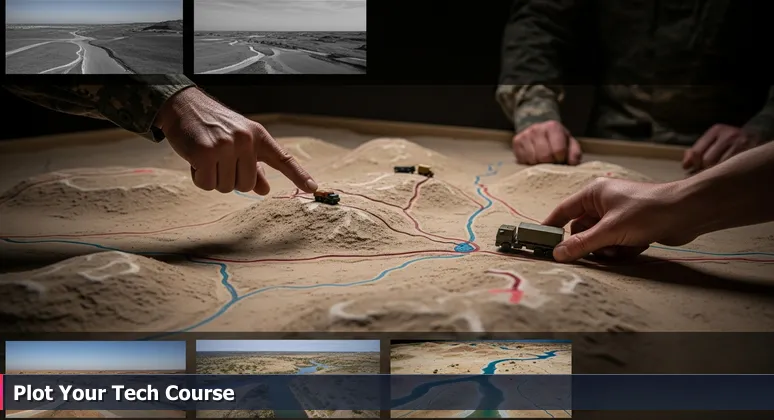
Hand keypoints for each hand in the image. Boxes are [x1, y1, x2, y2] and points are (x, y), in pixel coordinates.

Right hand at [154, 87, 316, 193]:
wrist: (183, 106)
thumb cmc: (213, 126)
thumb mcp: (238, 141)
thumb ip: (253, 166)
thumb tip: (264, 190)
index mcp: (258, 136)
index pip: (283, 159)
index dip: (298, 175)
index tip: (313, 188)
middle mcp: (246, 140)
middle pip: (246, 185)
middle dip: (230, 179)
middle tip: (218, 161)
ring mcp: (226, 147)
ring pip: (226, 187)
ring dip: (213, 178)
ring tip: (206, 157)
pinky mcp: (205, 154)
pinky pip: (207, 184)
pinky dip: (199, 178)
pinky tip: (196, 161)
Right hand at [512, 120, 581, 165]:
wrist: (540, 131)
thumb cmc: (557, 141)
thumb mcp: (569, 144)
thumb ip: (574, 153)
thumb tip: (572, 164)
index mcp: (553, 126)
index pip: (558, 150)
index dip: (561, 160)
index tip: (561, 160)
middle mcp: (537, 128)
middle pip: (544, 156)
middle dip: (550, 164)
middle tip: (552, 163)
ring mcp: (525, 135)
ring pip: (532, 160)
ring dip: (539, 165)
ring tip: (543, 161)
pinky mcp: (516, 142)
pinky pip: (522, 160)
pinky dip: (529, 164)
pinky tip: (534, 159)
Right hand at [542, 178, 698, 261]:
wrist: (687, 213)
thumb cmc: (647, 211)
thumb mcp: (610, 230)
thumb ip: (582, 244)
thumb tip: (557, 254)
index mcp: (593, 193)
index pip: (563, 211)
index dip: (551, 226)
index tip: (540, 242)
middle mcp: (603, 202)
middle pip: (581, 229)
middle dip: (589, 244)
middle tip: (594, 253)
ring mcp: (618, 215)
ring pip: (599, 239)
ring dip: (607, 249)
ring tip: (620, 249)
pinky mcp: (631, 227)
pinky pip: (615, 244)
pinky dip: (622, 250)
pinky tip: (635, 247)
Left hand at [683, 124, 760, 172]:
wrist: (756, 134)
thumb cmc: (728, 140)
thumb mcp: (712, 140)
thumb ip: (697, 150)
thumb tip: (686, 165)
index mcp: (716, 130)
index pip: (697, 151)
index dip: (692, 164)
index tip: (689, 169)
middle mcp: (729, 135)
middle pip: (708, 160)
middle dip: (703, 169)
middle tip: (704, 172)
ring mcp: (741, 145)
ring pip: (720, 167)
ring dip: (715, 173)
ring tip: (715, 173)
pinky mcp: (749, 154)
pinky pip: (731, 169)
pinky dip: (725, 174)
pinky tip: (725, 174)